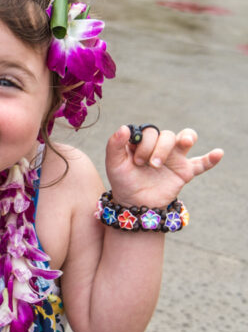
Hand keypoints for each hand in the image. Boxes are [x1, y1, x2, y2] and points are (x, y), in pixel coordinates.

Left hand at [105, 125, 222, 206]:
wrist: (134, 204)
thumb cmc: (123, 181)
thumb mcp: (114, 164)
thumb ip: (114, 145)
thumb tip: (124, 127)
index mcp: (144, 141)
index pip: (150, 132)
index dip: (145, 144)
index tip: (137, 161)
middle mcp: (161, 146)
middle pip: (168, 135)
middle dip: (160, 148)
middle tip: (151, 165)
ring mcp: (175, 158)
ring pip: (186, 138)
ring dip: (187, 137)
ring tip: (185, 142)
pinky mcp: (185, 172)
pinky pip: (202, 163)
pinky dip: (210, 159)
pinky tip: (218, 153)